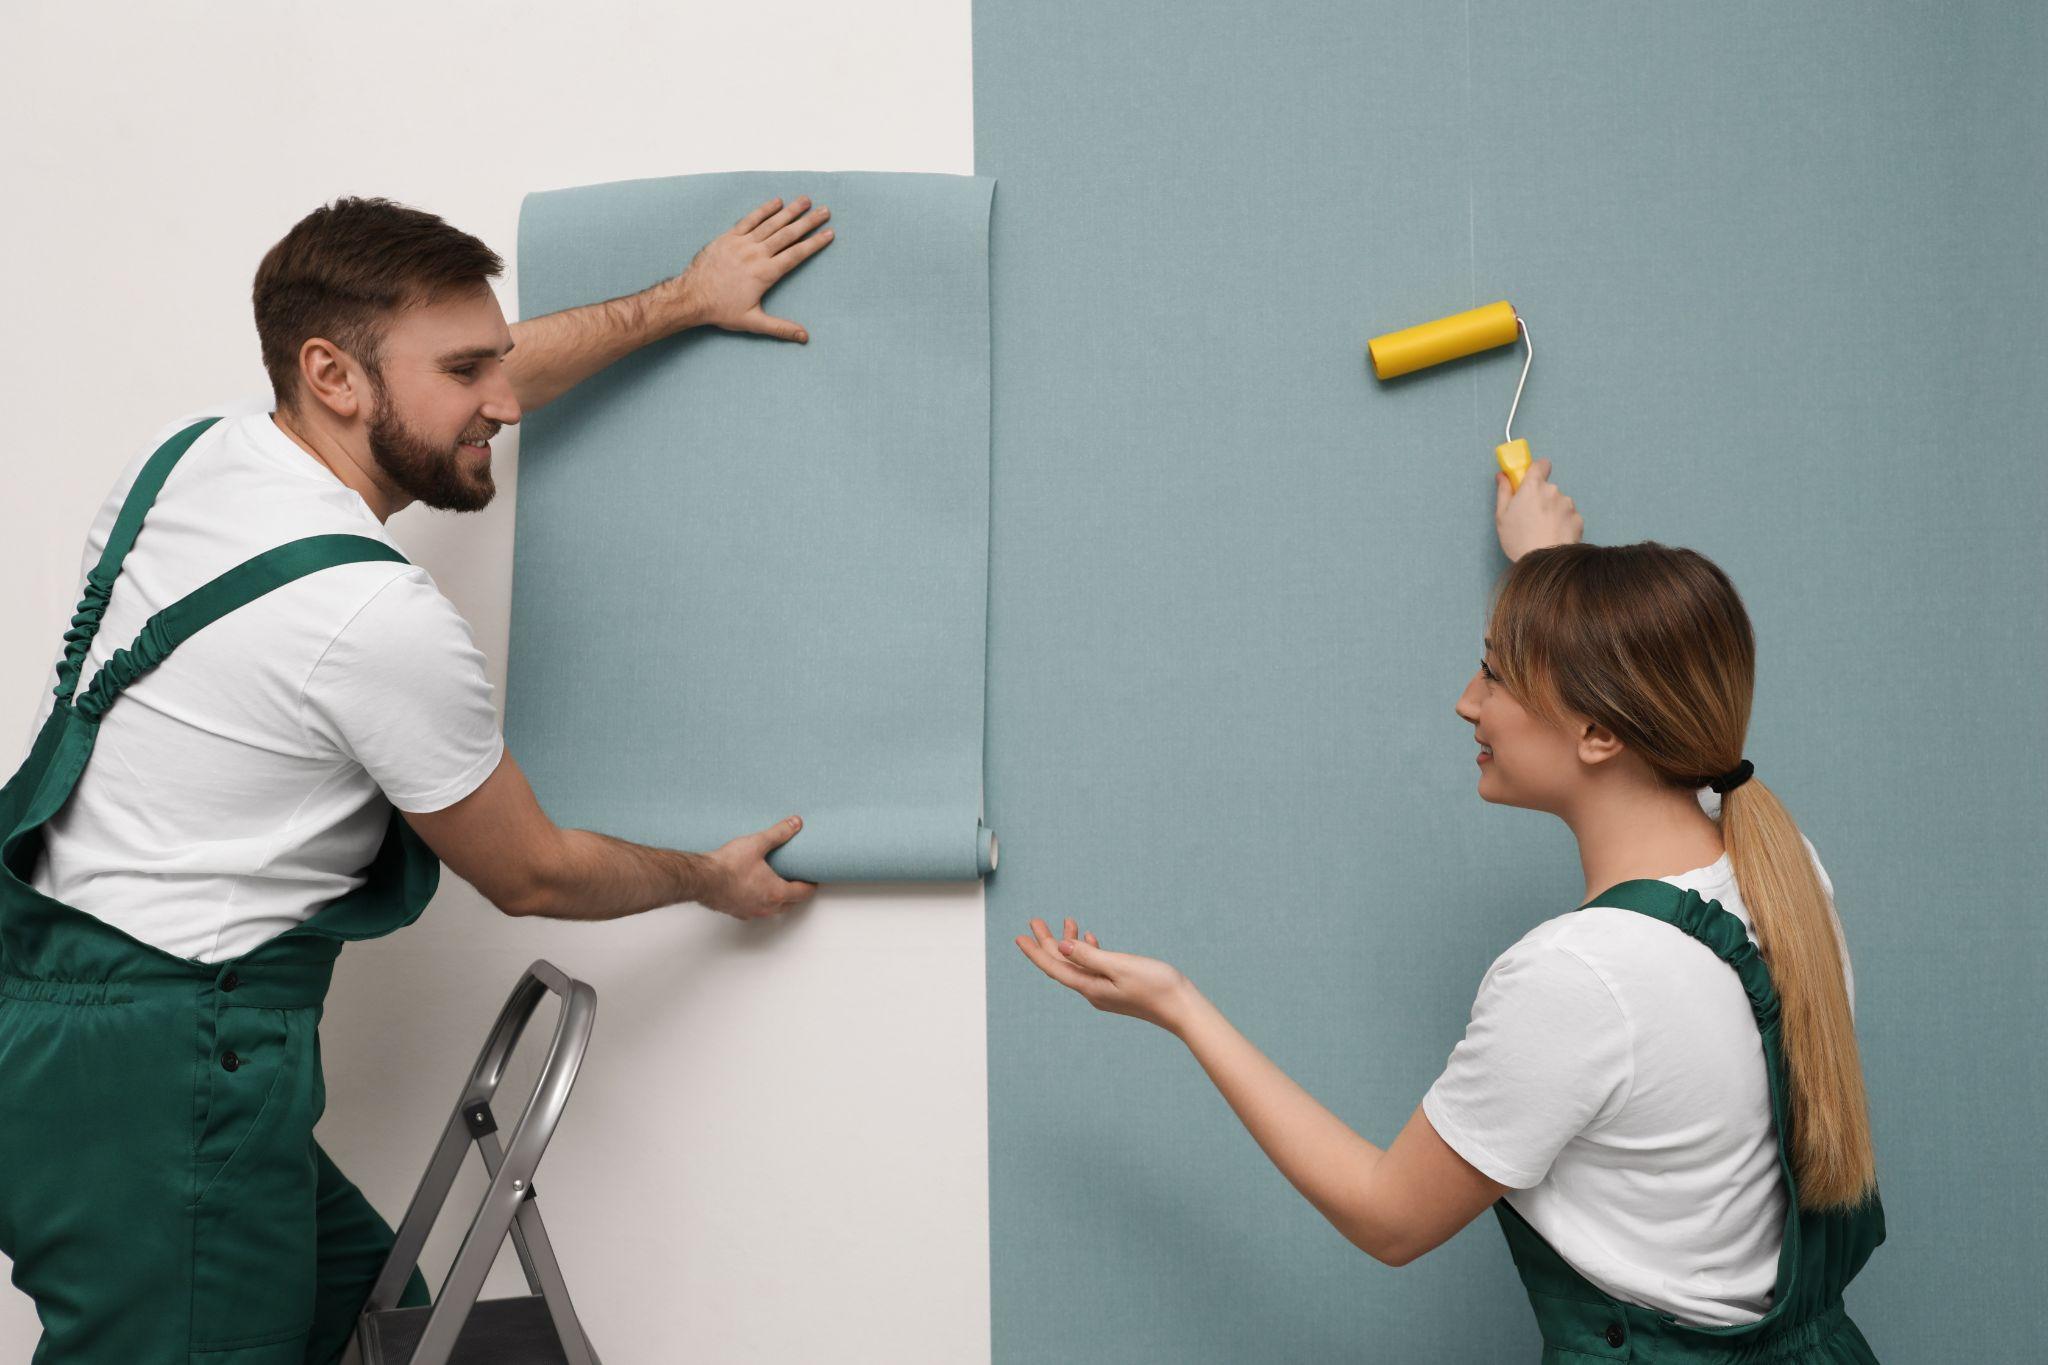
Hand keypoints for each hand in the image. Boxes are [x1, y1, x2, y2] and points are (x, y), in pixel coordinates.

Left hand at [667, 196, 834, 342]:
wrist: (691, 296)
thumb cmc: (721, 310)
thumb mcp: (753, 322)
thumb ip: (780, 328)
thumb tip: (804, 337)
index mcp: (765, 273)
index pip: (796, 254)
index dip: (814, 243)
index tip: (829, 233)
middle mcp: (756, 254)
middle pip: (788, 234)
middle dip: (808, 222)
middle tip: (825, 211)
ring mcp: (742, 243)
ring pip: (771, 223)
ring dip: (790, 211)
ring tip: (806, 200)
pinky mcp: (728, 237)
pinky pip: (749, 219)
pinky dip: (763, 210)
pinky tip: (776, 202)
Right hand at [703, 815, 817, 918]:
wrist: (701, 879)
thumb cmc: (728, 865)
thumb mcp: (757, 844)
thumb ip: (779, 833)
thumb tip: (795, 823)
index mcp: (776, 892)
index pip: (803, 893)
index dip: (811, 885)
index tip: (813, 879)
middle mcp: (766, 907)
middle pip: (790, 903)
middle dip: (796, 892)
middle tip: (797, 879)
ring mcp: (751, 912)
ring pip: (773, 910)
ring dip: (778, 899)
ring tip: (776, 884)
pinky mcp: (736, 912)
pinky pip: (755, 910)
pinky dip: (760, 902)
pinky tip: (753, 891)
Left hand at [1015, 917, 1197, 1032]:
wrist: (1183, 1008)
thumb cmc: (1156, 986)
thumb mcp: (1120, 966)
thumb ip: (1090, 956)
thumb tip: (1062, 947)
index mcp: (1090, 987)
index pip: (1055, 968)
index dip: (1036, 952)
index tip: (1020, 937)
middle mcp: (1093, 991)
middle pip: (1063, 965)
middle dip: (1048, 942)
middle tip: (1035, 921)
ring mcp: (1105, 991)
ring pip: (1079, 964)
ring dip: (1070, 943)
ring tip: (1064, 922)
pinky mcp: (1118, 988)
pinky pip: (1094, 967)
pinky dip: (1089, 950)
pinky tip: (1092, 938)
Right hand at [1494, 458, 1583, 561]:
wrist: (1545, 561)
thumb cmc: (1519, 539)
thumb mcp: (1502, 516)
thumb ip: (1503, 492)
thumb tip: (1503, 476)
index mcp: (1533, 487)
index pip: (1540, 464)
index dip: (1537, 470)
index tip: (1530, 480)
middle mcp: (1553, 491)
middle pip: (1548, 488)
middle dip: (1541, 498)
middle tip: (1531, 516)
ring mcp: (1568, 504)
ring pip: (1559, 502)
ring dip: (1553, 511)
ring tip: (1543, 530)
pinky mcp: (1578, 519)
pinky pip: (1569, 516)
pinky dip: (1562, 523)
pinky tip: (1554, 536)